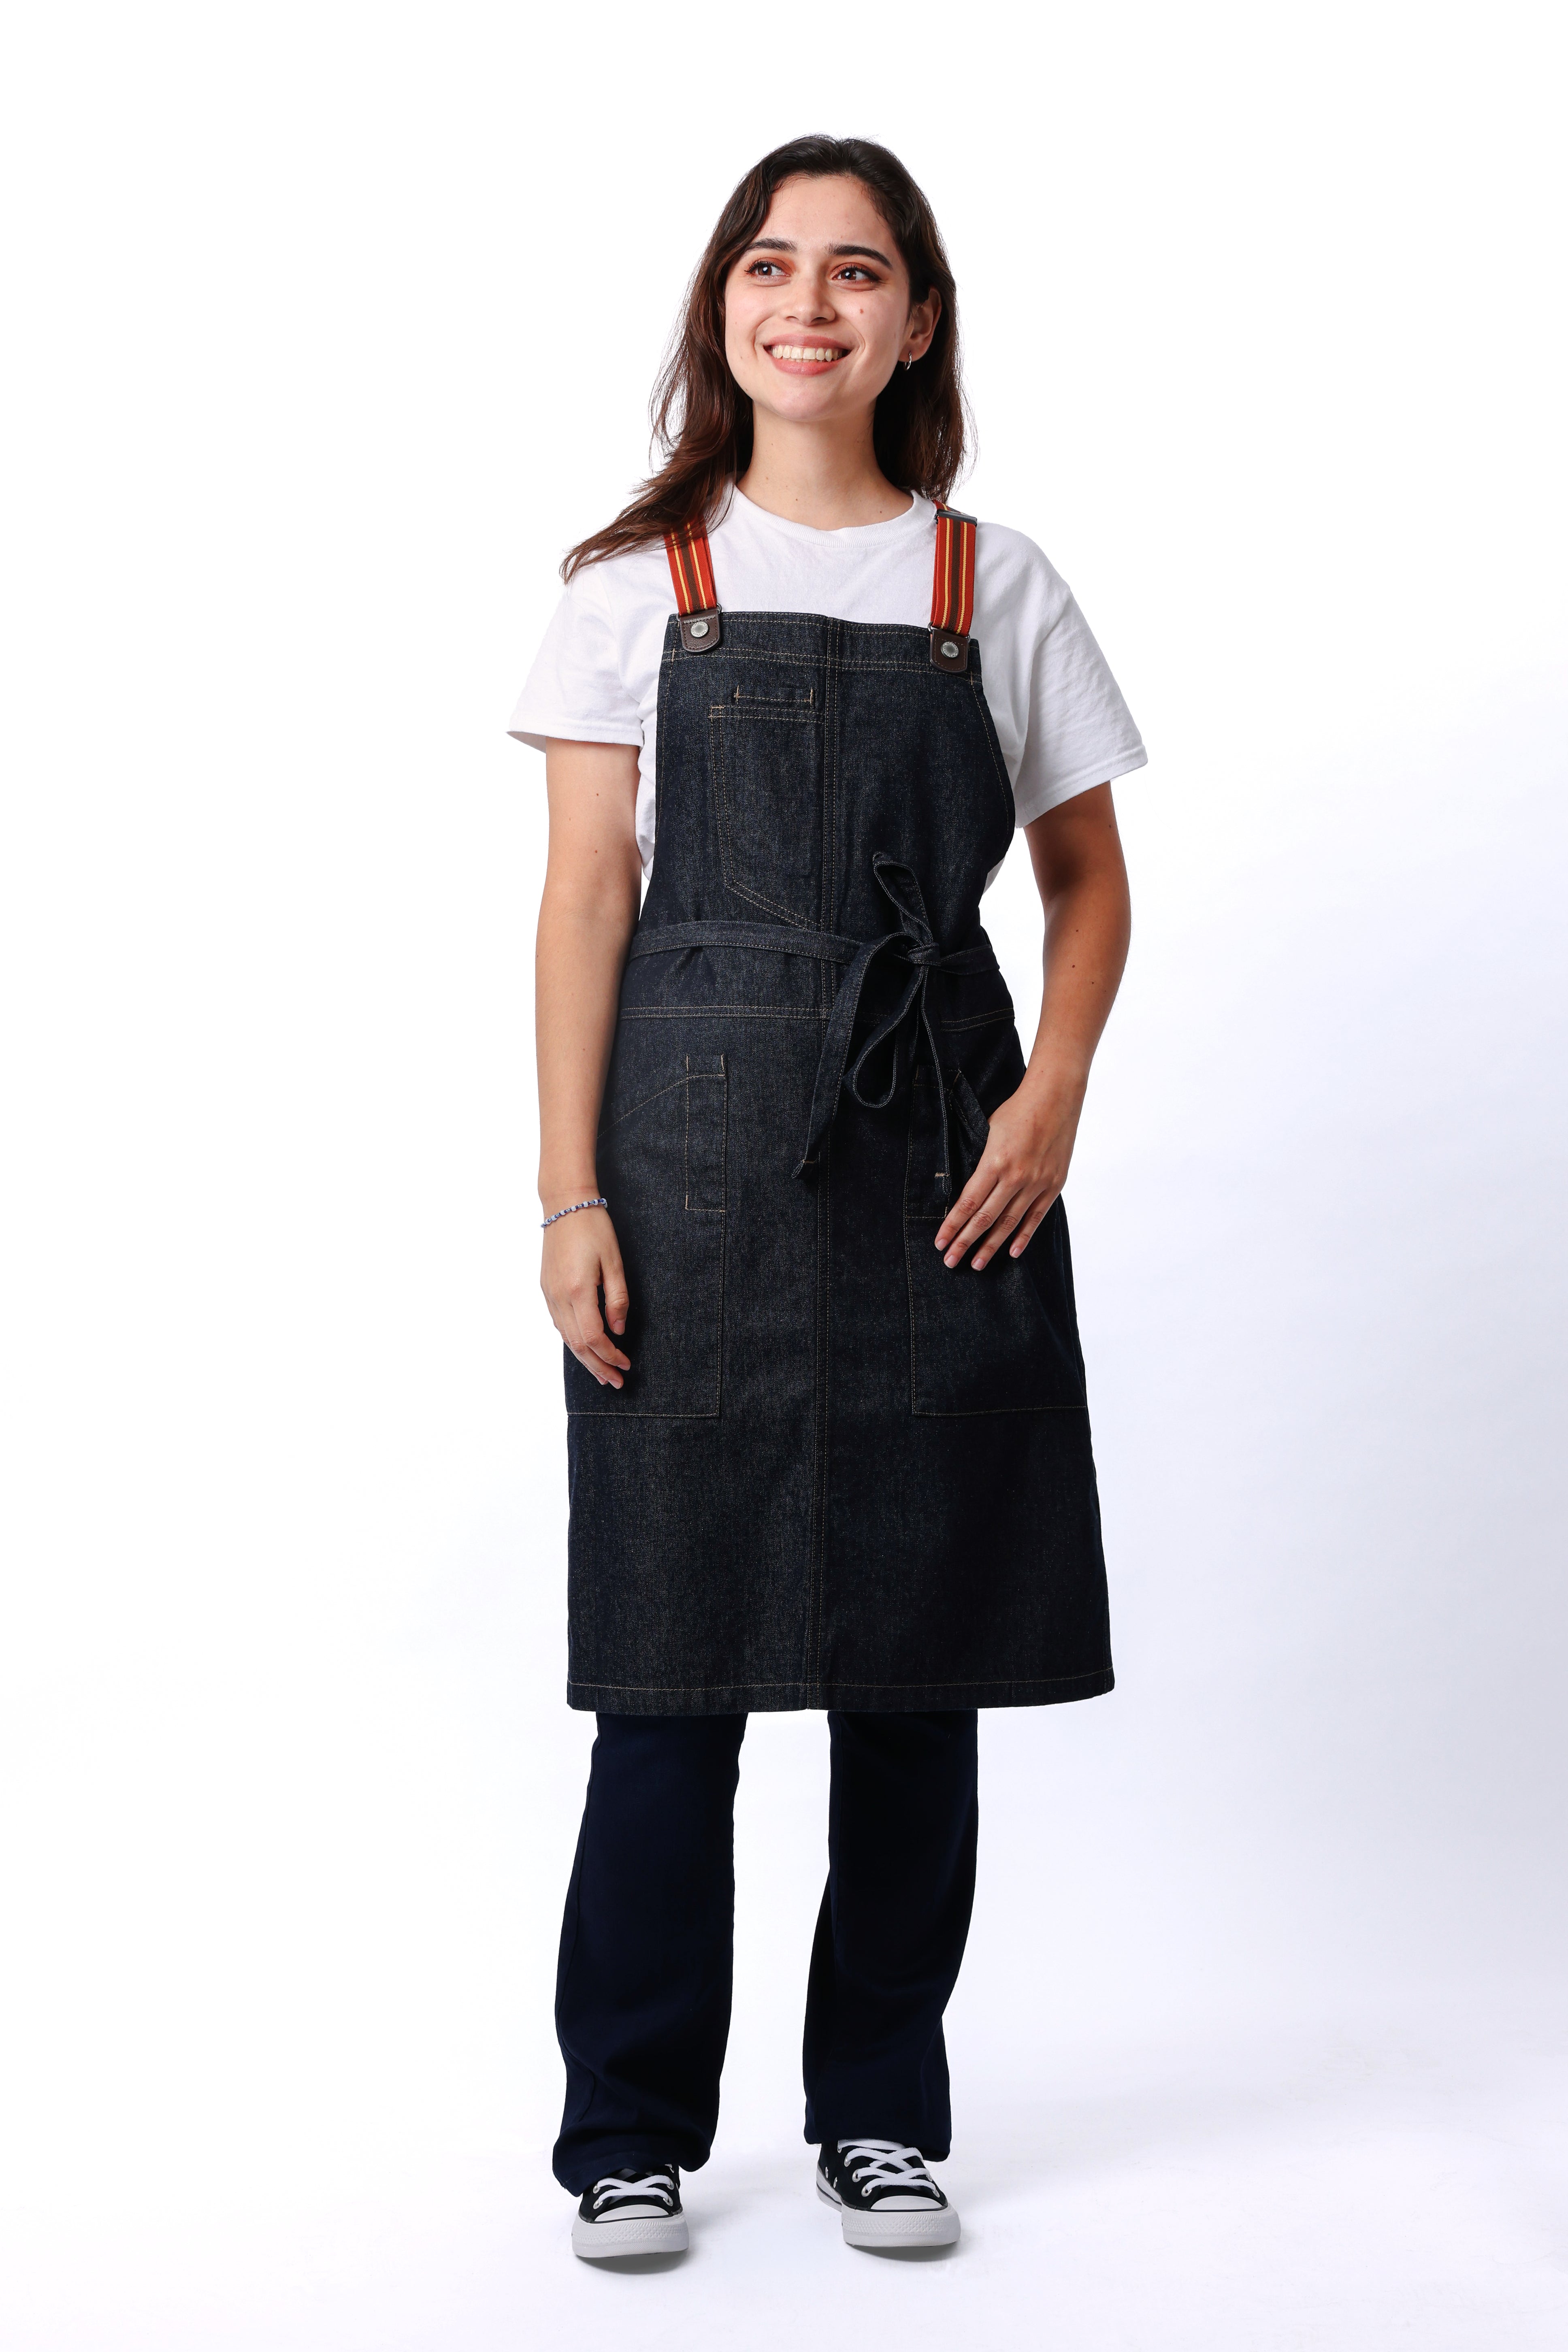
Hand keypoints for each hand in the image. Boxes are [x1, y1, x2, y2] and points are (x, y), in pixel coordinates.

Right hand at [541, 1205, 629, 1386]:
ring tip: (601, 1373)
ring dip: (584, 1358)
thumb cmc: (593, 1228)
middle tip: (615, 1382)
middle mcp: (559, 1296)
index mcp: (577, 1290)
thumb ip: (617, 1298)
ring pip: (565, 1337)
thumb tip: (619, 1329)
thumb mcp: (614, 1261)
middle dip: (597, 1366)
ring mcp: (549, 1293)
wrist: (564, 1205)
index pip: (594, 1337)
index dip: (610, 1355)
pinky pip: (558, 1323)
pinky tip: (584, 1347)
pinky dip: (572, 1340)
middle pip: (577, 1344)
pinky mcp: (546, 1289)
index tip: (626, 1364)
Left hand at [933, 1068, 1085, 1270]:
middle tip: (951, 1262)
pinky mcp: (1054, 1184)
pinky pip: (1036, 1217)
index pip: (968, 1203)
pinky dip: (1024, 1236)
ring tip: (976, 1264)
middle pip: (986, 1219)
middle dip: (965, 1243)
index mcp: (995, 1162)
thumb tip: (968, 1192)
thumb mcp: (988, 1132)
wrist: (1056, 1097)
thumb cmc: (1017, 1111)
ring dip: (991, 1246)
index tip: (940, 1242)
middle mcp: (1017, 1177)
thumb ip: (981, 1164)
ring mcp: (1038, 1183)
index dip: (952, 1225)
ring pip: (1010, 1223)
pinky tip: (1012, 1252)